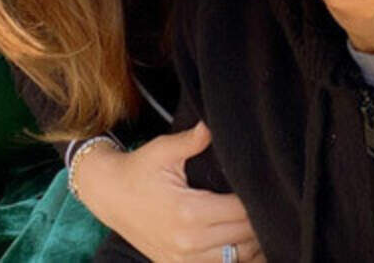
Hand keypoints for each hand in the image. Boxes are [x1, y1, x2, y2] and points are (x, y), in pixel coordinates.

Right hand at [74, 121, 263, 262]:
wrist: (108, 195)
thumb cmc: (138, 170)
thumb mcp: (163, 150)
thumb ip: (193, 140)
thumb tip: (214, 124)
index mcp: (189, 212)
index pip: (242, 211)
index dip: (257, 198)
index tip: (264, 183)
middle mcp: (189, 241)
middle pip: (245, 236)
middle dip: (258, 217)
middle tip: (265, 197)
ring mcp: (184, 259)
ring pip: (238, 257)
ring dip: (251, 239)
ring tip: (255, 217)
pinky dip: (235, 255)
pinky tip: (239, 237)